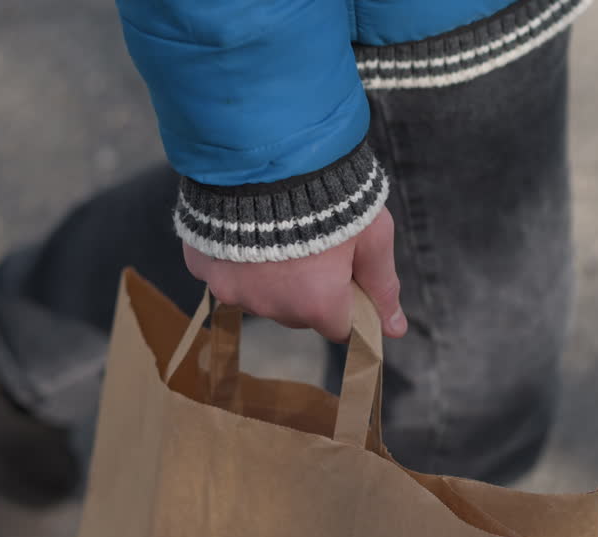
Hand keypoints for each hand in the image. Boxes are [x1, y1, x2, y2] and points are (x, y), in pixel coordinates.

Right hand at [182, 207, 406, 341]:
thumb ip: (383, 285)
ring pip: (260, 295)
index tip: (346, 271)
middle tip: (315, 240)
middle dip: (309, 287)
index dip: (348, 301)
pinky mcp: (202, 267)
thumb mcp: (372, 235)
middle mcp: (270, 306)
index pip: (340, 327)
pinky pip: (224, 273)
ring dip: (271, 274)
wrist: (263, 146)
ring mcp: (231, 288)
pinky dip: (235, 257)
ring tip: (279, 227)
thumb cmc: (329, 190)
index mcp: (315, 302)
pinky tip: (246, 226)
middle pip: (298, 313)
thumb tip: (396, 330)